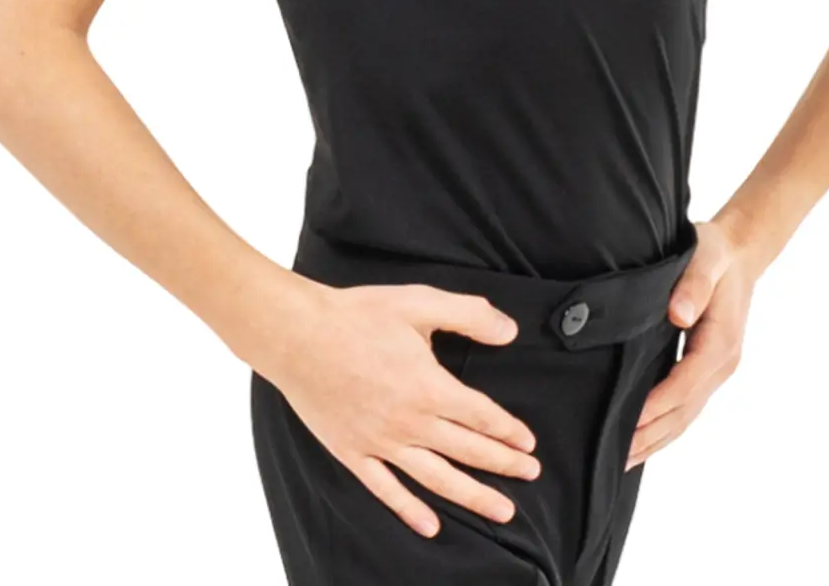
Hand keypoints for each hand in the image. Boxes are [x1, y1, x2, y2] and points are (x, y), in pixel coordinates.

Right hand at [269, 280, 541, 538]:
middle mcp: (409, 422)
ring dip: (472, 495)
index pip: (481, 416)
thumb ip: (469, 316)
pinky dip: (409, 510)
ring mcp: (380, 442)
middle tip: (530, 475)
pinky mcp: (352, 452)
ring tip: (501, 510)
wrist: (297, 335)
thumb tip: (509, 331)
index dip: (508, 431)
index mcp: (428, 387)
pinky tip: (430, 526)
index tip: (528, 444)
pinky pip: (385, 489)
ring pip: (436, 478)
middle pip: (466, 450)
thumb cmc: (357, 315)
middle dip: (503, 464)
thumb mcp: (419, 303)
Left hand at [624, 219, 760, 469]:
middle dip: (650, 435)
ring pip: (686, 416)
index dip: (655, 406)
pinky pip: (686, 405)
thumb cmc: (715, 252)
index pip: (684, 385)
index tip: (626, 422)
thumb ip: (692, 285)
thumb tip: (679, 315)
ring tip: (622, 460)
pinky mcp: (707, 368)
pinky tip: (643, 436)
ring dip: (656, 439)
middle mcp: (722, 364)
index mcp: (720, 342)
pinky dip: (665, 426)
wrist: (739, 252)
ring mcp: (717, 370)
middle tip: (613, 456)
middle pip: (684, 412)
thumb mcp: (705, 257)